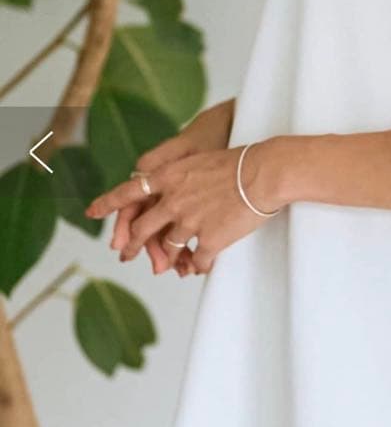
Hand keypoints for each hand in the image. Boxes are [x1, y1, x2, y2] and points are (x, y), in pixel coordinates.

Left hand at [88, 140, 283, 275]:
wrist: (264, 173)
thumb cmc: (241, 161)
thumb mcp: (201, 160)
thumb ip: (182, 178)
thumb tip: (175, 190)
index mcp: (169, 177)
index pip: (128, 192)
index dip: (107, 203)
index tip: (91, 212)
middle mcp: (173, 201)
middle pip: (143, 228)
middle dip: (132, 245)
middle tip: (125, 255)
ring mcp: (189, 222)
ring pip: (169, 248)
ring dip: (167, 259)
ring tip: (168, 266)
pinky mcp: (209, 240)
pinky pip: (199, 259)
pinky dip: (199, 265)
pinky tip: (202, 267)